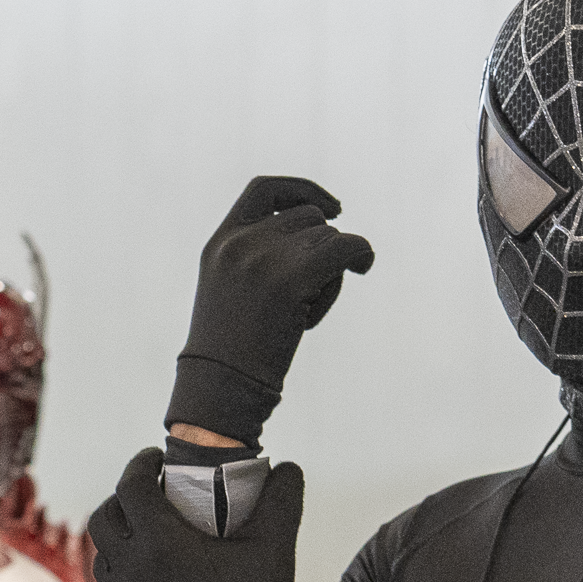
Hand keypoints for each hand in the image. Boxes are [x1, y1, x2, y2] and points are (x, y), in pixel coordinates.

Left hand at [89, 449, 304, 581]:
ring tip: (145, 532)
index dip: (141, 464)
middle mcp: (131, 568)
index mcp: (159, 541)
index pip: (132, 485)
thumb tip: (287, 469)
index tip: (157, 459)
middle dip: (121, 498)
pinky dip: (121, 571)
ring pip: (102, 555)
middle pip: (104, 518)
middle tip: (147, 492)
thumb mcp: (275, 547)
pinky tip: (146, 573)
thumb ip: (281, 499)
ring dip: (119, 536)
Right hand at [168, 176, 374, 444]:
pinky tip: (363, 266)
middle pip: (307, 218)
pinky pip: (346, 247)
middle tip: (311, 290)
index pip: (265, 190)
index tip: (333, 208)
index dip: (303, 190)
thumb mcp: (230, 294)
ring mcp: (263, 260)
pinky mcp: (291, 280)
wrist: (220, 391)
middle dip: (318, 247)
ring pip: (327, 237)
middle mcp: (239, 244)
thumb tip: (320, 232)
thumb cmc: (230, 354)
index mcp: (219, 244)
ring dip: (331, 268)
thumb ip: (256, 257)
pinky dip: (361, 254)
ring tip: (307, 309)